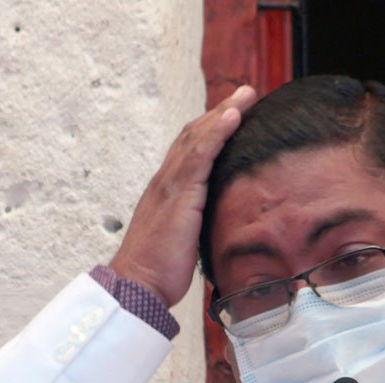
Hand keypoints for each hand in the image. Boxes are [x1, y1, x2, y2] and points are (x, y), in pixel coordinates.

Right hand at [109, 84, 257, 308]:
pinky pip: (199, 154)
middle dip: (220, 112)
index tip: (233, 116)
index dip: (211, 131)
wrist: (138, 286)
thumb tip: (217, 231)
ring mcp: (170, 185)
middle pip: (193, 135)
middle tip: (245, 94)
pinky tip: (233, 116)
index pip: (190, 152)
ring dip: (223, 112)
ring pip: (197, 137)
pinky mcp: (179, 194)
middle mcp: (166, 182)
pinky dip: (216, 131)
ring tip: (246, 95)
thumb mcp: (182, 244)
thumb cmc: (159, 273)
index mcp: (167, 193)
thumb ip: (196, 229)